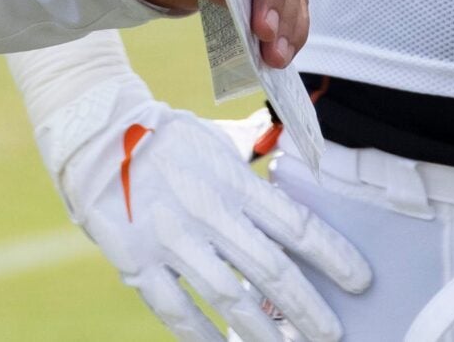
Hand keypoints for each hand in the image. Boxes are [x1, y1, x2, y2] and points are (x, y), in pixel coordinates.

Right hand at [53, 90, 369, 341]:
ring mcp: (170, 240)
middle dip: (309, 309)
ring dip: (264, 332)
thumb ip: (252, 167)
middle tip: (332, 334)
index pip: (295, 224)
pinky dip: (204, 337)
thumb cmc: (161, 137)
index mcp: (229, 179)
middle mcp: (205, 212)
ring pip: (230, 299)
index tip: (361, 282)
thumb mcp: (214, 141)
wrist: (92, 132)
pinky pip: (177, 311)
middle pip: (271, 271)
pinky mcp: (137, 262)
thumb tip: (294, 178)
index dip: (334, 257)